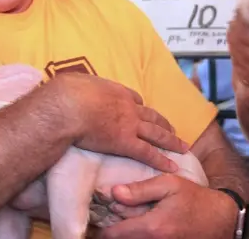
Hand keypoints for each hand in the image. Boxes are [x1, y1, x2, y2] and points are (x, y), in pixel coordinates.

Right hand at [51, 73, 188, 173]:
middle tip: (172, 129)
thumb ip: (81, 86)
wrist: (68, 107)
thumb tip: (74, 88)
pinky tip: (171, 166)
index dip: (139, 106)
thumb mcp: (76, 82)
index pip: (134, 98)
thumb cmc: (66, 93)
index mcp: (115, 91)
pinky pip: (148, 153)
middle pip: (151, 115)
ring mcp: (129, 124)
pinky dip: (161, 160)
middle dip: (163, 123)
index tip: (141, 110)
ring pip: (156, 133)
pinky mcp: (125, 142)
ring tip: (182, 147)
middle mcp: (127, 106)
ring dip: (171, 140)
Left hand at [98, 175, 237, 238]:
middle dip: (112, 232)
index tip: (98, 218)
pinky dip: (137, 237)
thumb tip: (114, 193)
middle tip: (107, 219)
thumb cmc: (194, 198)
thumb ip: (140, 189)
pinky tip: (137, 227)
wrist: (222, 218)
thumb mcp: (169, 184)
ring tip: (122, 222)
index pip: (114, 235)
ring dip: (125, 235)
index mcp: (153, 227)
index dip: (102, 228)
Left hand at [227, 1, 248, 128]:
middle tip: (234, 24)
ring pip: (241, 64)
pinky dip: (241, 68)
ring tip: (234, 41)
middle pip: (239, 48)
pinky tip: (243, 64)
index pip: (246, 34)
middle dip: (234, 34)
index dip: (240, 23)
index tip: (240, 13)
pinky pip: (248, 78)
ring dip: (235, 51)